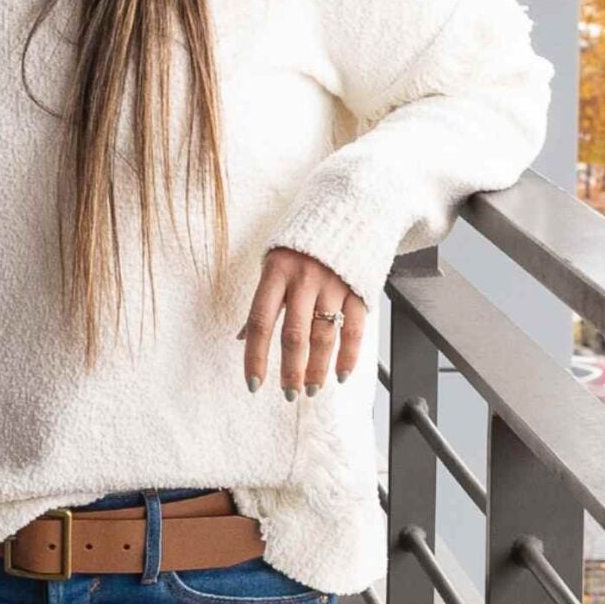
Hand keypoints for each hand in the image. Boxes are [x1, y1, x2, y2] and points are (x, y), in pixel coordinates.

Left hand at [241, 247, 370, 396]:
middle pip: (295, 335)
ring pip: (324, 336)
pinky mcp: (360, 288)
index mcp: (277, 271)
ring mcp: (334, 283)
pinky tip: (341, 374)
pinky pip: (354, 329)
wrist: (349, 209)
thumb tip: (244, 336)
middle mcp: (305, 278)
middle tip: (289, 394)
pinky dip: (348, 356)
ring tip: (312, 389)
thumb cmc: (303, 242)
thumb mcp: (275, 262)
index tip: (254, 383)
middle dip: (291, 371)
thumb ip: (264, 300)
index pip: (260, 322)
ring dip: (318, 369)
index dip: (255, 356)